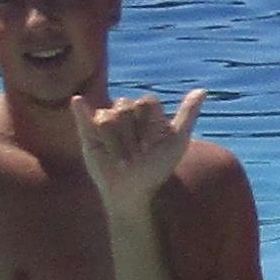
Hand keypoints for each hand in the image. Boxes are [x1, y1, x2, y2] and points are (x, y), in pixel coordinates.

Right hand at [72, 82, 204, 207]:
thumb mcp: (176, 141)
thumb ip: (188, 114)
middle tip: (136, 152)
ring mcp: (105, 123)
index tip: (154, 143)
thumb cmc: (157, 168)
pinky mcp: (88, 134)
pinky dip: (79, 109)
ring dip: (117, 142)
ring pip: (108, 117)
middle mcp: (125, 114)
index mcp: (146, 113)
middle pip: (126, 106)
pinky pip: (82, 115)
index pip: (147, 101)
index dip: (151, 124)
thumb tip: (202, 89)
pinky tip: (78, 100)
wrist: (133, 190)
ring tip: (121, 155)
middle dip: (133, 133)